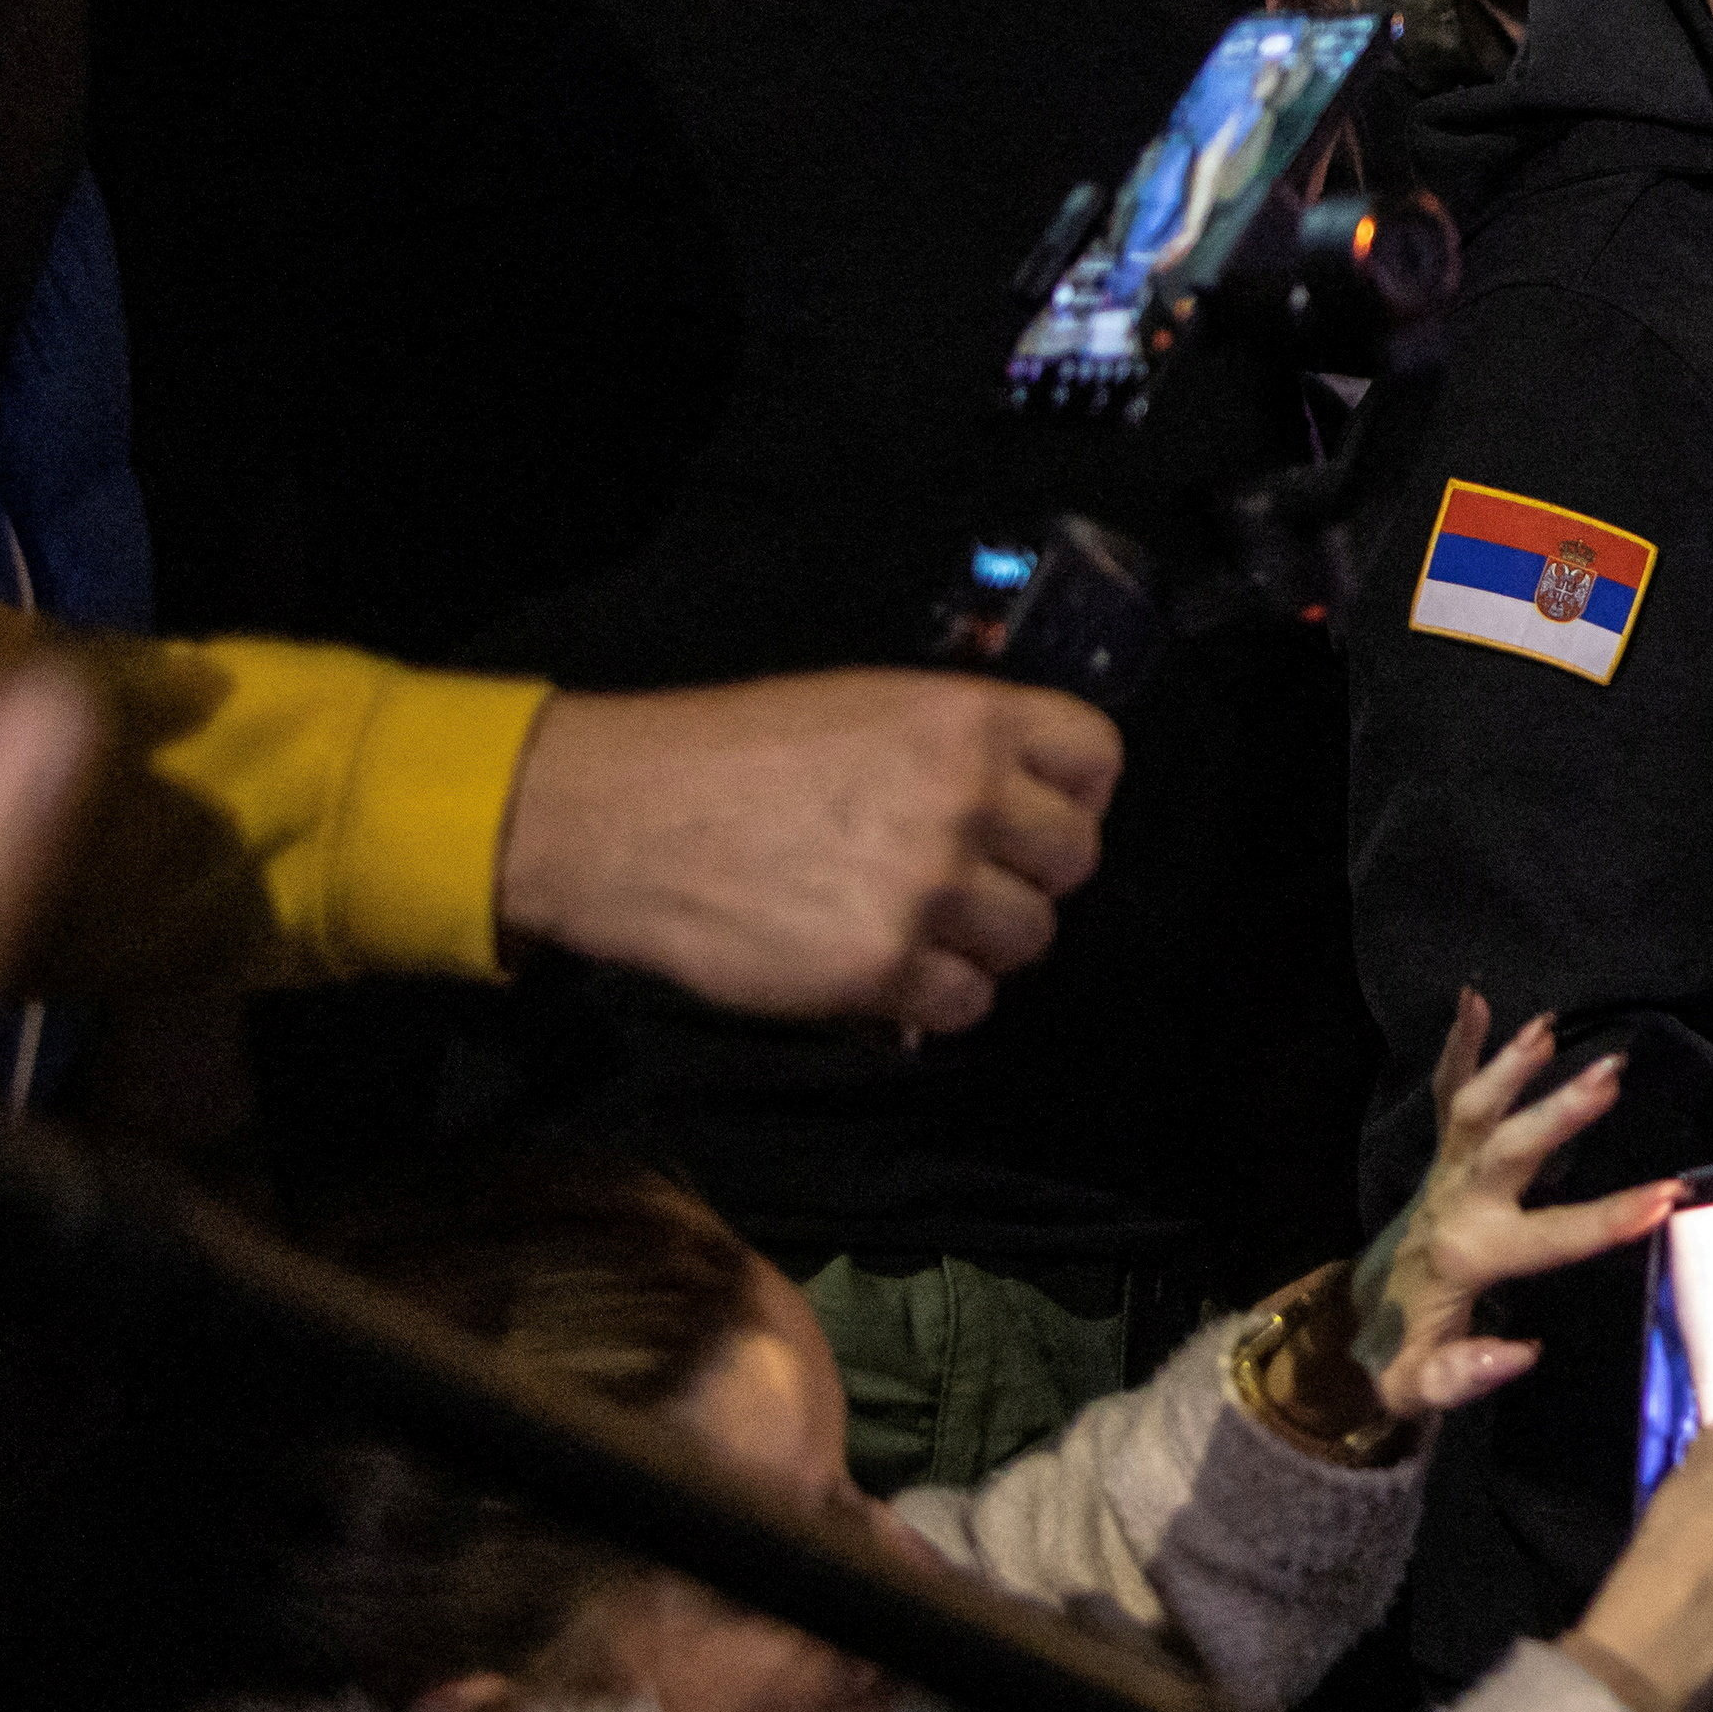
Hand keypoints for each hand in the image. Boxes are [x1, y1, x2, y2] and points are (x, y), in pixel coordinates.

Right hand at [499, 671, 1122, 1036]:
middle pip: (1072, 860)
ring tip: (915, 927)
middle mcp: (965, 799)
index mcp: (965, 719)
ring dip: (982, 942)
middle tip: (965, 881)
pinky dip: (935, 998)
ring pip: (1029, 938)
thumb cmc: (732, 754)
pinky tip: (885, 970)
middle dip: (1026, 875)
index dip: (1072, 793)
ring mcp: (929, 888)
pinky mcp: (883, 968)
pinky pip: (967, 1003)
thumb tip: (1022, 806)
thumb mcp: (862, 708)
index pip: (1096, 757)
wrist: (616, 818)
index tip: (1035, 814)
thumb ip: (954, 748)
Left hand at [1359, 992, 1687, 1421]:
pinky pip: (1445, 1097)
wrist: (1344, 1331)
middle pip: (1507, 1149)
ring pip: (1472, 1111)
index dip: (1607, 1218)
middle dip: (1558, 1113)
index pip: (1548, 1236)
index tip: (1666, 1197)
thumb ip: (1463, 1374)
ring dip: (1510, 1065)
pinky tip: (1474, 999)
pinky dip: (1458, 1047)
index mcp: (1464, 1257)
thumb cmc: (1395, 1361)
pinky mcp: (1438, 1161)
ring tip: (1548, 1026)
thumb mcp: (1417, 1389)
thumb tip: (1522, 1351)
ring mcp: (1443, 1175)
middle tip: (1610, 1075)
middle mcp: (1454, 1203)